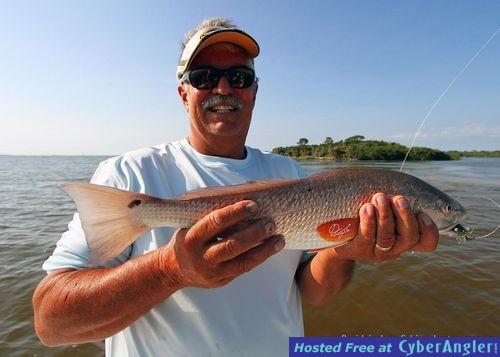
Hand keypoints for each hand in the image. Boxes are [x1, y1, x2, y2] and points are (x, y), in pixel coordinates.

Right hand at [160, 200, 284, 287]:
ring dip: (264, 250)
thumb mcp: (190, 225)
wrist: (173, 270)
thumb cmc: (188, 239)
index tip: (253, 204)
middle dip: (254, 233)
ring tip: (279, 238)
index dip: (235, 213)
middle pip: (232, 245)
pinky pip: (244, 269)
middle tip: (271, 222)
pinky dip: (260, 258)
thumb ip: (211, 216)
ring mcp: (212, 272)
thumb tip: (243, 196)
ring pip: (242, 262)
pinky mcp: (221, 281)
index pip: (215, 222)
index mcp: (192, 238)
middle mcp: (201, 257)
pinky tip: (272, 248)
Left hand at [333, 193, 438, 263]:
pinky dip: (368, 221)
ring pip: (387, 237)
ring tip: (379, 197)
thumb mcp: (383, 206)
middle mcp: (395, 248)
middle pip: (409, 237)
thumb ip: (394, 200)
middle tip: (399, 198)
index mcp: (406, 237)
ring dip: (385, 215)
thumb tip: (398, 184)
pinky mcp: (360, 250)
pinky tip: (366, 208)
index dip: (429, 231)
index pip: (427, 242)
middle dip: (405, 215)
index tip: (423, 215)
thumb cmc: (365, 212)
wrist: (337, 231)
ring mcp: (378, 251)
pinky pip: (366, 237)